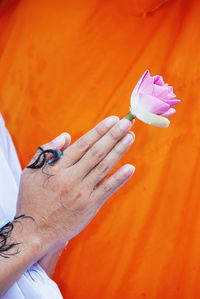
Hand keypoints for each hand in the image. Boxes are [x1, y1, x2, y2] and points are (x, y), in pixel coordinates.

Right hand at [16, 116, 134, 249]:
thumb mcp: (30, 172)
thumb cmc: (31, 200)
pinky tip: (130, 167)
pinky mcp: (90, 206)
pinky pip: (107, 189)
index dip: (99, 131)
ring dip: (119, 151)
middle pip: (97, 152)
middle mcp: (71, 177)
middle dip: (113, 135)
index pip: (83, 144)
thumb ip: (47, 151)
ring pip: (104, 167)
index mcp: (57, 167)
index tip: (112, 120)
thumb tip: (66, 136)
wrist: (34, 231)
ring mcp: (82, 192)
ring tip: (130, 137)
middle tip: (127, 123)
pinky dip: (120, 178)